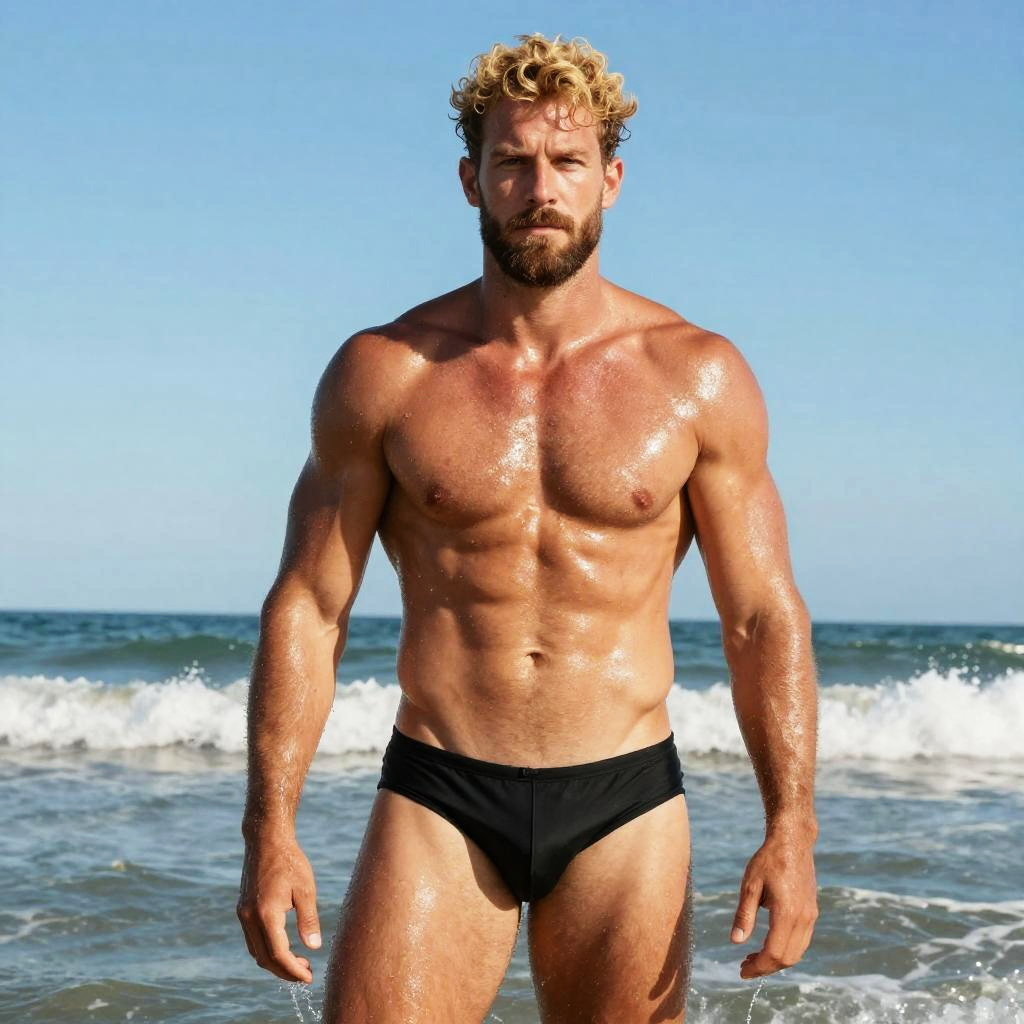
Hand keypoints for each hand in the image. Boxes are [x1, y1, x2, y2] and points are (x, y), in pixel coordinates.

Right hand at [237, 832, 321, 982]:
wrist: (266, 840)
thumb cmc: (290, 861)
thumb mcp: (306, 889)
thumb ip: (308, 920)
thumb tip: (314, 948)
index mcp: (265, 914)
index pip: (278, 954)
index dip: (293, 970)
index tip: (309, 978)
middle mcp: (249, 918)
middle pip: (264, 959)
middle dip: (284, 971)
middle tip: (306, 974)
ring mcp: (243, 914)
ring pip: (256, 951)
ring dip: (275, 962)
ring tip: (299, 962)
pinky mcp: (242, 909)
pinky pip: (252, 939)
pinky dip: (267, 949)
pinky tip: (284, 946)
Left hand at [730, 833, 817, 978]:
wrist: (793, 841)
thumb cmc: (768, 860)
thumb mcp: (750, 885)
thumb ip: (744, 914)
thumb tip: (736, 942)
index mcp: (787, 913)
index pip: (774, 953)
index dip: (758, 967)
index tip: (742, 971)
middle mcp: (803, 918)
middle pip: (788, 958)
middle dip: (766, 968)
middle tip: (745, 966)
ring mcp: (811, 916)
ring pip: (797, 952)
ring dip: (777, 960)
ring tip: (754, 958)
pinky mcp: (812, 912)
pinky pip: (802, 941)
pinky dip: (786, 949)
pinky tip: (769, 944)